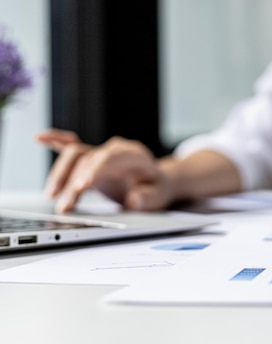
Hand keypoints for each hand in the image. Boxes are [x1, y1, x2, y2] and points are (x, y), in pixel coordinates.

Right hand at [36, 129, 172, 212]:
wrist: (156, 182)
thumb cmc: (157, 189)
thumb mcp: (160, 195)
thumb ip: (149, 197)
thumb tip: (134, 199)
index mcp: (134, 155)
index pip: (110, 158)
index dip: (94, 170)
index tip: (80, 186)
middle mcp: (115, 149)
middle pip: (88, 159)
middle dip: (73, 182)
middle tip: (65, 205)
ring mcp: (101, 152)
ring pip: (75, 155)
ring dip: (61, 175)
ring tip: (51, 196)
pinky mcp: (91, 158)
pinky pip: (71, 145)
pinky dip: (55, 141)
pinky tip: (39, 138)